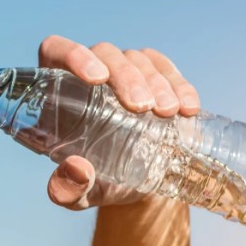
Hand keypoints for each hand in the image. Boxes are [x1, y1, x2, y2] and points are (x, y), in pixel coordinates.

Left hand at [38, 35, 200, 210]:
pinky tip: (188, 109)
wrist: (135, 186)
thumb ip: (68, 189)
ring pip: (136, 58)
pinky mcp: (152, 76)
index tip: (98, 79)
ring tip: (168, 113)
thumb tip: (76, 170)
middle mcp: (89, 73)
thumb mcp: (80, 195)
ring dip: (155, 81)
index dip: (74, 55)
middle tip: (142, 108)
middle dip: (126, 77)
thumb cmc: (96, 183)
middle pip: (104, 53)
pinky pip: (165, 67)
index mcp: (56, 93)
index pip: (56, 51)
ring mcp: (122, 71)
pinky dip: (179, 85)